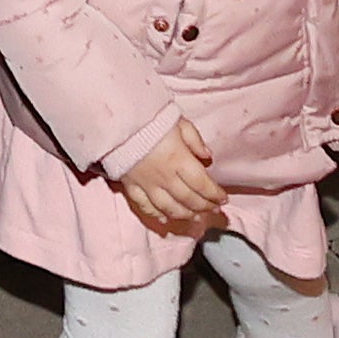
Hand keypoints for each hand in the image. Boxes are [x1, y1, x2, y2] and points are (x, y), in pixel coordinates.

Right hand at [116, 115, 229, 242]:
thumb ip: (195, 140)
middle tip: (214, 209)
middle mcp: (164, 177)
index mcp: (179, 160)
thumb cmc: (148, 119)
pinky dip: (156, 215)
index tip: (223, 198)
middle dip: (204, 206)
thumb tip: (207, 156)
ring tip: (196, 217)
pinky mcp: (130, 186)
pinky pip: (144, 206)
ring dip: (185, 215)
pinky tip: (165, 218)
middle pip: (188, 199)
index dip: (215, 194)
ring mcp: (146, 184)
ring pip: (169, 208)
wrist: (115, 121)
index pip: (202, 184)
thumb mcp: (178, 122)